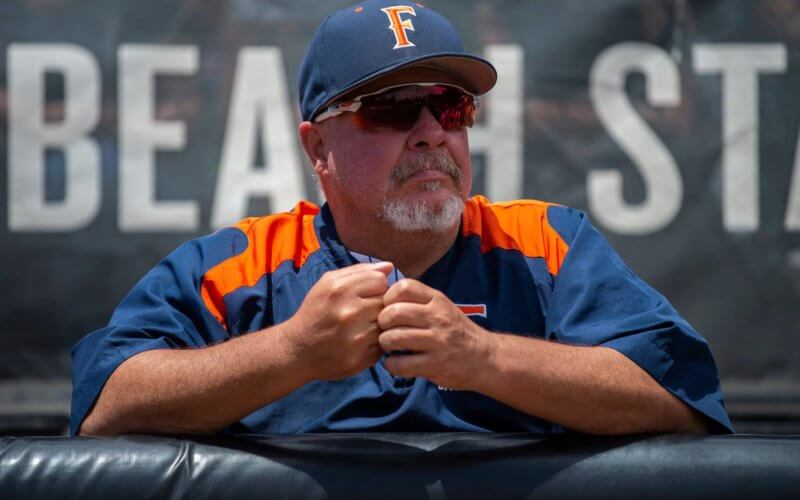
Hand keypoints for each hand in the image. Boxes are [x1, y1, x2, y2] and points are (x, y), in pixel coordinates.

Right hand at [284, 262, 392, 380]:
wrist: (297, 350)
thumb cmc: (315, 312)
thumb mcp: (328, 283)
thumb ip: (359, 271)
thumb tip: (390, 267)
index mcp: (340, 290)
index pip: (381, 281)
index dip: (375, 287)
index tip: (364, 295)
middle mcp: (349, 313)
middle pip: (386, 302)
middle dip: (377, 305)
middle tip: (362, 313)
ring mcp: (356, 338)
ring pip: (387, 323)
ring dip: (378, 325)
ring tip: (361, 327)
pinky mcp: (361, 359)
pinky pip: (383, 344)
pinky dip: (375, 343)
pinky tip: (360, 342)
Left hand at [377, 279, 495, 389]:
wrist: (486, 358)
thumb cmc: (457, 332)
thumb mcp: (442, 307)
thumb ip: (418, 301)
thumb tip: (383, 297)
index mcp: (437, 300)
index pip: (404, 286)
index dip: (388, 296)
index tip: (388, 307)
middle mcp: (437, 318)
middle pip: (394, 312)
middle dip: (382, 322)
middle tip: (385, 329)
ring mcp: (437, 342)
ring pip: (394, 337)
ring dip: (385, 343)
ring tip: (390, 346)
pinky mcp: (435, 365)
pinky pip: (400, 363)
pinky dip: (391, 364)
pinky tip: (396, 363)